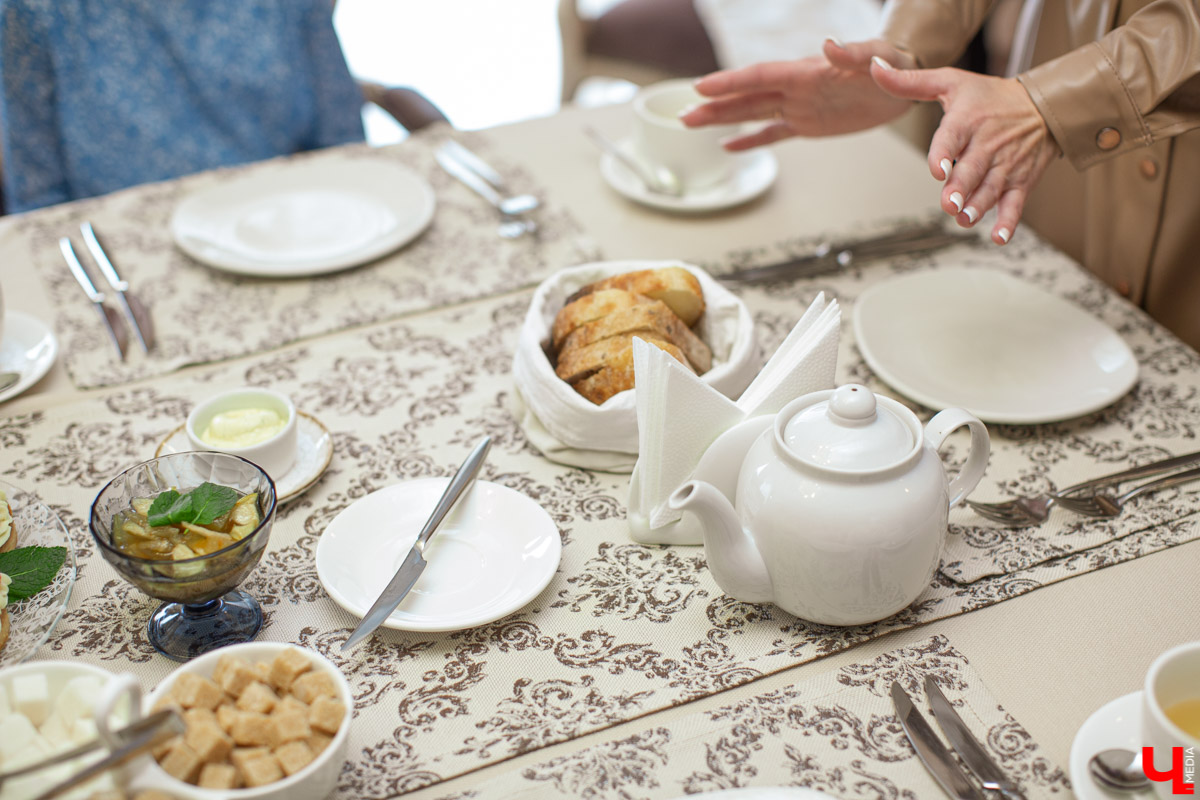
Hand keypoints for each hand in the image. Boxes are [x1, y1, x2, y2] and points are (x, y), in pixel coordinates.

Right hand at [679, 39, 916, 148]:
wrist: (908, 80)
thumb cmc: (896, 63)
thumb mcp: (879, 58)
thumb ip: (852, 54)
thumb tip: (828, 45)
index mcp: (808, 71)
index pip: (761, 76)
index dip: (731, 82)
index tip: (702, 87)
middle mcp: (796, 88)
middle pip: (747, 96)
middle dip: (715, 105)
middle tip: (683, 113)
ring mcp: (799, 106)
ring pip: (752, 113)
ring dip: (722, 119)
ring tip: (691, 123)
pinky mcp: (809, 124)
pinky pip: (774, 133)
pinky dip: (751, 141)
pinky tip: (728, 147)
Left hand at [868, 58, 1060, 244]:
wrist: (1044, 106)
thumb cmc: (989, 96)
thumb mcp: (950, 81)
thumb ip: (910, 82)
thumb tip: (876, 69)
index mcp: (967, 120)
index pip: (953, 137)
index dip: (944, 153)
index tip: (938, 169)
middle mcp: (988, 144)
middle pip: (973, 169)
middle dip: (961, 188)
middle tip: (949, 203)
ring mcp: (1005, 165)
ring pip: (991, 189)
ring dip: (978, 206)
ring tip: (964, 219)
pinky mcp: (1021, 182)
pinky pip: (1015, 204)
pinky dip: (1008, 222)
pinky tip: (997, 237)